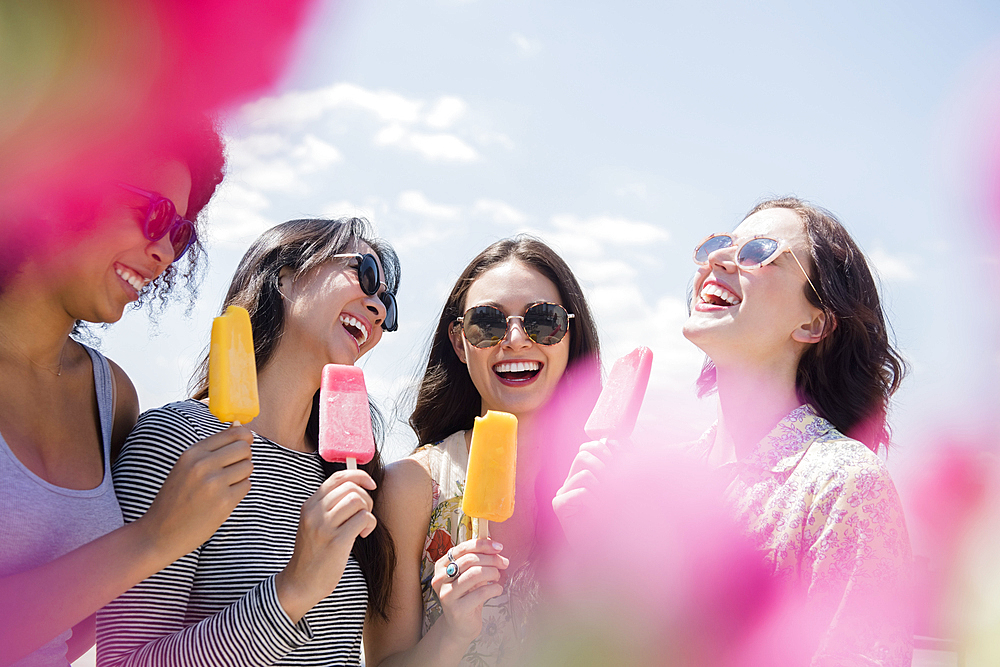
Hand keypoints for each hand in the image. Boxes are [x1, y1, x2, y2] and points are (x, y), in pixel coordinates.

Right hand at [138, 424, 253, 558]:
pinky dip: (238, 491)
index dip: (243, 439)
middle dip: (243, 458)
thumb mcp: (186, 467)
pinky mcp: (224, 502)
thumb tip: (239, 425)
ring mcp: (214, 483)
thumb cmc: (175, 498)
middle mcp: (203, 465)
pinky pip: (246, 485)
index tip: (241, 446)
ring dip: (241, 476)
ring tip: (223, 486)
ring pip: (248, 466)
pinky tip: (222, 499)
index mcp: (192, 453)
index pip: (234, 433)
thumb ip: (212, 448)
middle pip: (244, 448)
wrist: (160, 533)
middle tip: (230, 470)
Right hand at [275, 469, 377, 621]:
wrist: (301, 582)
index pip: (338, 478)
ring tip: (362, 526)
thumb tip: (358, 485)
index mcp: (309, 505)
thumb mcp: (315, 524)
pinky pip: (363, 518)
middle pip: (351, 487)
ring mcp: (324, 526)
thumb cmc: (315, 552)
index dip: (358, 476)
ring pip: (358, 500)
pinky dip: (370, 524)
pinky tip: (363, 535)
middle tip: (364, 514)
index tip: (371, 484)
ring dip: (368, 511)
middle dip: (366, 497)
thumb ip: (330, 506)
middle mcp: (314, 512)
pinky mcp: (336, 541)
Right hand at [430, 539, 507, 642]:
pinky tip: (497, 590)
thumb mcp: (469, 574)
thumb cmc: (466, 595)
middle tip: (504, 563)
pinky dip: (494, 589)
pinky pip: (481, 593)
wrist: (460, 624)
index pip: (463, 548)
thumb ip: (478, 558)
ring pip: (475, 574)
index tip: (499, 547)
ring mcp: (447, 594)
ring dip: (493, 573)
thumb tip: (492, 542)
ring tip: (498, 577)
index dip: (482, 545)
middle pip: (470, 560)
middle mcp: (440, 578)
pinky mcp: (457, 609)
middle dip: (491, 559)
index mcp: (441, 566)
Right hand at [552, 438, 614, 544]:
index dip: (604, 450)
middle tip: (613, 488)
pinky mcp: (559, 505)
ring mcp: (562, 493)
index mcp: (584, 474)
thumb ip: (620, 465)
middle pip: (584, 455)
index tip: (617, 462)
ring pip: (586, 474)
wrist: (606, 552)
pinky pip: (582, 492)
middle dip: (604, 468)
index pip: (588, 447)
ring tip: (606, 507)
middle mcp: (570, 481)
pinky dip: (595, 504)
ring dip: (602, 490)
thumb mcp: (622, 488)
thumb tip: (618, 442)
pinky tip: (598, 517)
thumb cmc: (616, 521)